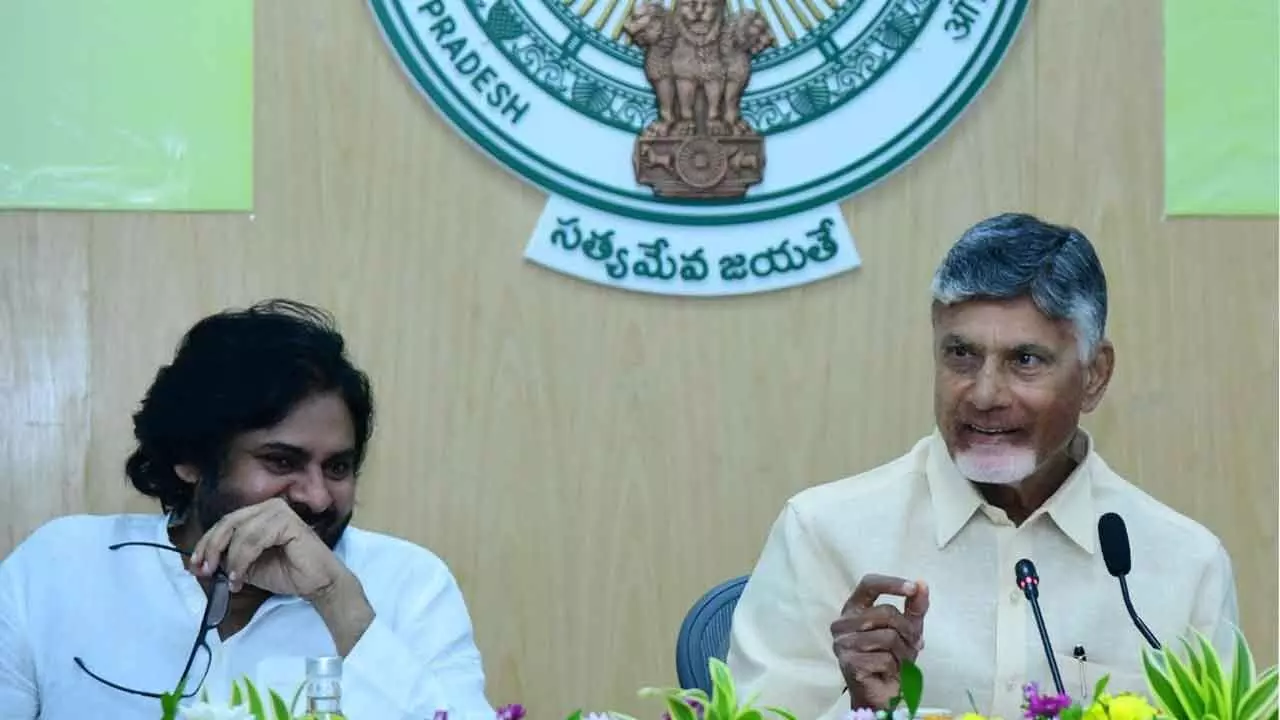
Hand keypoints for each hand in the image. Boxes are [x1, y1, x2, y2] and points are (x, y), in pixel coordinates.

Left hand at [189, 497, 349, 600]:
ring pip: (240, 532)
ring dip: (229, 559)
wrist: (317, 583)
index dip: (206, 543)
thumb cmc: (287, 573)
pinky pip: (254, 540)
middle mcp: (268, 507)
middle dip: (212, 548)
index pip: (225, 523)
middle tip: (204, 571)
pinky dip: (241, 559)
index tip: (194, 566)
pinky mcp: (288, 522)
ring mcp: (279, 512)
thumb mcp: (248, 567)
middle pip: (228, 522)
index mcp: (258, 514)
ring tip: (230, 580)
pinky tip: (239, 576)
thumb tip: (197, 566)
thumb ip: (227, 561)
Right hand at [831, 574, 929, 709]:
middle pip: (886, 612)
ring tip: (900, 661)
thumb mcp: (907, 629)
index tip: (912, 588)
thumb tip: (922, 584)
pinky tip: (888, 672)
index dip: (891, 583)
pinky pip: (885, 658)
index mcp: (853, 609)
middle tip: (914, 645)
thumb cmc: (890, 657)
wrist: (882, 694)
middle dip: (907, 630)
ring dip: (903, 651)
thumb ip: (914, 607)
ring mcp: (843, 644)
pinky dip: (895, 667)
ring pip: (888, 636)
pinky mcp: (849, 663)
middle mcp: (842, 623)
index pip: (868, 584)